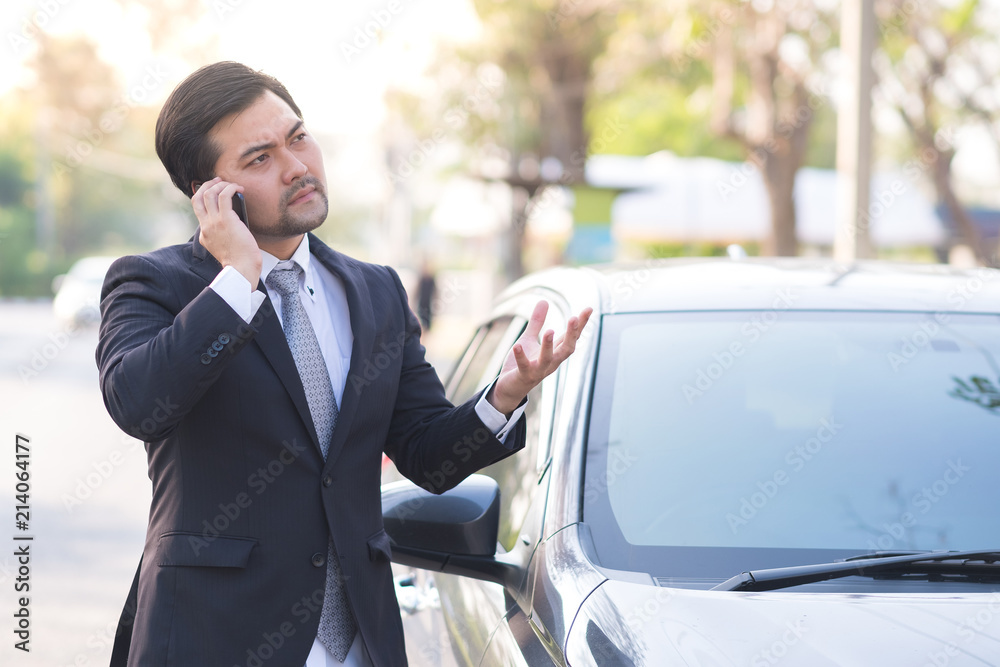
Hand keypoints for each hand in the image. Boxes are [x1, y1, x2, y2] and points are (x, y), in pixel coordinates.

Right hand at [193, 177, 260, 285]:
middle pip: (197, 198)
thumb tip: (236, 220)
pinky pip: (224, 196)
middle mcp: (206, 226)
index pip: (199, 211)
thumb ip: (225, 235)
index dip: (206, 198)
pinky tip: (239, 188)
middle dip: (207, 186)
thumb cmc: (240, 262)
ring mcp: (214, 223)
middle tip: (219, 181)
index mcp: (204, 234)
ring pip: (208, 193)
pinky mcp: (226, 220)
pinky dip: (230, 188)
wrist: (241, 270)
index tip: (217, 192)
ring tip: (232, 185)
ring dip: (220, 185)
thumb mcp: (226, 248)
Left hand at [486, 300, 592, 415]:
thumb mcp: (529, 339)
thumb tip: (544, 300)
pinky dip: (521, 356)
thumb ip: (537, 322)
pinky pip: (524, 366)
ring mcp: (538, 370)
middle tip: (574, 318)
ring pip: (547, 359)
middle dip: (571, 334)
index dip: (581, 324)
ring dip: (548, 345)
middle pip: (566, 349)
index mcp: (554, 353)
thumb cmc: (522, 364)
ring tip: (550, 330)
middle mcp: (550, 362)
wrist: (509, 389)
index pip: (571, 337)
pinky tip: (517, 345)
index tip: (589, 309)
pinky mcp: (523, 375)